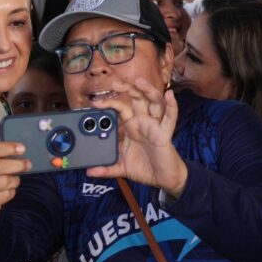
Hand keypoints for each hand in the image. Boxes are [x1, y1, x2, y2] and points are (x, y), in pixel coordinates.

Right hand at [0, 141, 30, 224]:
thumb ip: (0, 155)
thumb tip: (21, 152)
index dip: (8, 148)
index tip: (22, 148)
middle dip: (17, 165)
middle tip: (28, 164)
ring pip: (5, 182)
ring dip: (15, 180)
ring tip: (14, 179)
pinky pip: (6, 195)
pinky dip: (11, 191)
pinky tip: (8, 189)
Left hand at [90, 78, 186, 196]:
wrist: (163, 180)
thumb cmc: (145, 168)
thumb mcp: (121, 167)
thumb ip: (106, 169)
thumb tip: (89, 172)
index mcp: (132, 127)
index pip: (121, 109)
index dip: (110, 103)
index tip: (96, 102)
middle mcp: (144, 123)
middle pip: (137, 98)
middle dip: (128, 88)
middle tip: (115, 82)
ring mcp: (155, 126)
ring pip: (154, 103)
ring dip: (148, 91)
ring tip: (139, 82)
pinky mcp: (165, 134)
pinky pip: (170, 118)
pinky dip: (172, 106)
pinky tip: (169, 95)